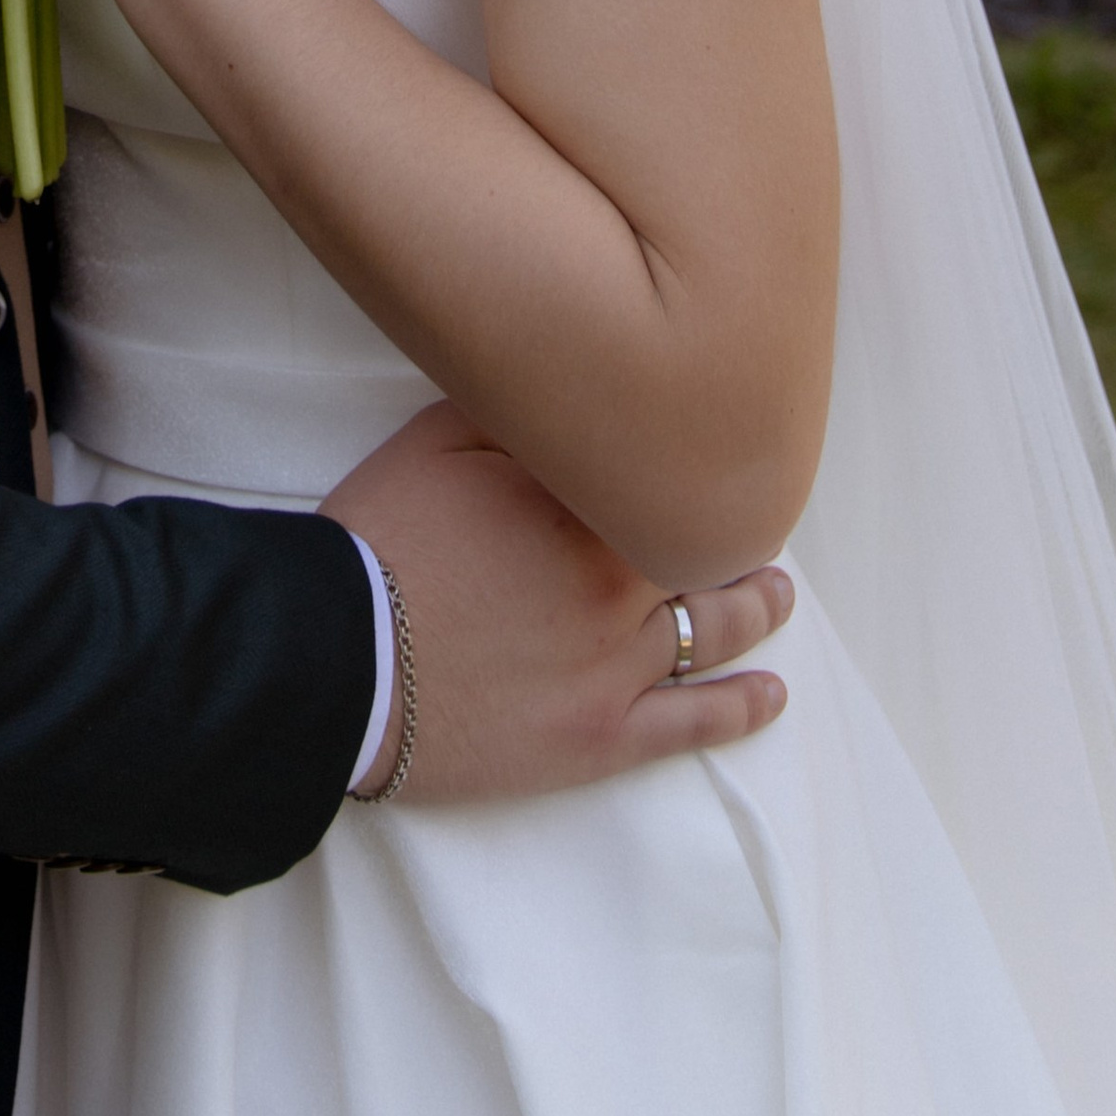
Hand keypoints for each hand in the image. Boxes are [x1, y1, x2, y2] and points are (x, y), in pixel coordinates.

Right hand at [324, 402, 789, 802]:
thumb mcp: (436, 440)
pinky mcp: (601, 739)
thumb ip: (514, 411)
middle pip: (702, 553)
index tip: (709, 453)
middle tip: (755, 518)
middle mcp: (619, 588)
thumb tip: (569, 376)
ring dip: (755, 607)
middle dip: (732, 533)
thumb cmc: (380, 543)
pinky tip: (774, 693)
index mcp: (587, 510)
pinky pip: (693, 725)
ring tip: (778, 592)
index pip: (668, 478)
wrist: (337, 659)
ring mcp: (616, 670)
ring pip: (714, 632)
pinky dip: (743, 708)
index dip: (691, 465)